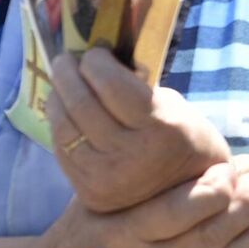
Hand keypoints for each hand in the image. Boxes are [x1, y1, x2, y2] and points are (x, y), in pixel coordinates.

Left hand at [48, 48, 230, 213]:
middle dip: (69, 75)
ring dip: (58, 98)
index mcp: (163, 128)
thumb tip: (98, 64)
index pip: (113, 86)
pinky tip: (63, 112)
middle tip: (66, 60)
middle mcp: (134, 156)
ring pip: (66, 129)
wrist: (190, 195)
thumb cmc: (185, 139)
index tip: (94, 53)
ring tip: (61, 83)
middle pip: (83, 105)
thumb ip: (138, 89)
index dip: (96, 63)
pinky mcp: (91, 193)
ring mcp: (109, 178)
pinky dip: (59, 127)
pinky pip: (63, 152)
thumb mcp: (174, 107)